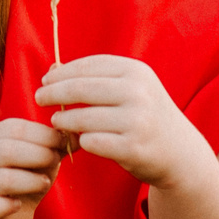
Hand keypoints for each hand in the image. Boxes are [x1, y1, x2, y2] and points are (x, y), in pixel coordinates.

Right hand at [0, 118, 64, 218]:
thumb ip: (58, 144)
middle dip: (37, 155)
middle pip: (6, 151)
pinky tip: (18, 205)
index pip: (17, 129)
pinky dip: (4, 206)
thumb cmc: (24, 174)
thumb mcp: (42, 156)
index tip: (64, 144)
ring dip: (29, 181)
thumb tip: (79, 133)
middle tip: (55, 161)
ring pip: (1, 179)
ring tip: (45, 182)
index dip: (45, 135)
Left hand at [37, 56, 212, 191]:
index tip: (45, 80)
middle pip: (80, 89)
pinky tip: (78, 140)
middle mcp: (138, 92)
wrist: (180, 152)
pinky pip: (92, 141)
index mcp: (135, 71)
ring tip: (57, 121)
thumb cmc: (145, 116)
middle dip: (54, 92)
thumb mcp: (131, 88)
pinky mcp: (132, 147)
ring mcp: (136, 120)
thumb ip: (96, 78)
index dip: (62, 73)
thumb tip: (53, 69)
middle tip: (38, 97)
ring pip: (83, 117)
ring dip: (63, 119)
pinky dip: (81, 140)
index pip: (88, 66)